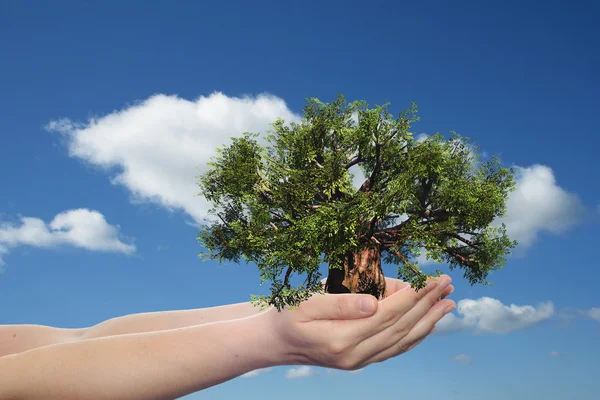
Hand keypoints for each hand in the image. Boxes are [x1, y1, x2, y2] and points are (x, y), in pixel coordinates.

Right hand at [266, 275, 455, 369]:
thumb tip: (375, 303)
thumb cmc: (288, 316)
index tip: (432, 279)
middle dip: (428, 304)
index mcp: (342, 338)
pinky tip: (428, 324)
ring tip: (449, 303)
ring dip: (429, 321)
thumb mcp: (306, 303)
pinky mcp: (361, 361)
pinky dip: (415, 336)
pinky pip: (395, 349)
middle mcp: (355, 355)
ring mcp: (360, 361)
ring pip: (403, 340)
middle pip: (401, 327)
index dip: (413, 296)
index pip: (388, 314)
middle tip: (448, 284)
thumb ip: (341, 303)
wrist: (276, 343)